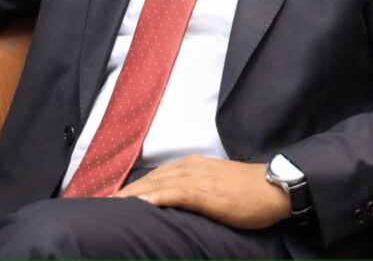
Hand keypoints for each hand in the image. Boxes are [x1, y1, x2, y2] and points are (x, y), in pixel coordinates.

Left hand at [112, 155, 290, 229]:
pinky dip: (157, 197)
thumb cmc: (248, 193)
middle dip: (122, 194)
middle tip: (98, 206)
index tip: (109, 202)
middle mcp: (190, 167)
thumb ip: (194, 192)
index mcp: (191, 166)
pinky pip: (177, 193)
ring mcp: (198, 178)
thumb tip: (174, 206)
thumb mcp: (216, 189)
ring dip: (131, 196)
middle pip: (148, 181)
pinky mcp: (208, 192)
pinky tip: (141, 204)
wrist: (274, 187)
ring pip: (157, 185)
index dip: (129, 190)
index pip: (153, 178)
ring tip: (109, 207)